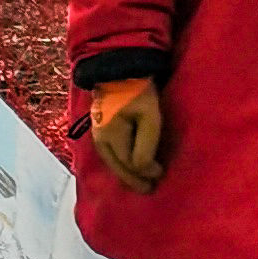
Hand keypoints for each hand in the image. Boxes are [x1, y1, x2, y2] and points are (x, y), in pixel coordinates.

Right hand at [90, 76, 163, 191]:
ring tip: (139, 182)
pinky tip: (128, 166)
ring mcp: (97, 135)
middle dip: (133, 180)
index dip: (145, 172)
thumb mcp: (149, 117)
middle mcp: (100, 141)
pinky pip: (110, 154)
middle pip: (117, 168)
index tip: (160, 174)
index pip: (129, 164)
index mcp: (110, 139)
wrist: (118, 69)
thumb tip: (146, 170)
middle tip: (149, 189)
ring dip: (126, 174)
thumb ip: (146, 145)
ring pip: (112, 162)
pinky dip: (120, 163)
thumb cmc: (138, 92)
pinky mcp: (100, 129)